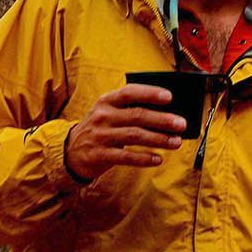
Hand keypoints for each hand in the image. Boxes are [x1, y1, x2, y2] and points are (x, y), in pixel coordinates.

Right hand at [64, 84, 185, 180]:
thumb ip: (131, 110)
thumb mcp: (108, 114)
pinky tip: (158, 159)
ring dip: (158, 139)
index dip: (149, 93)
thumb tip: (167, 114)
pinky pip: (126, 157)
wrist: (70, 151)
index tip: (169, 97)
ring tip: (176, 142)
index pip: (129, 92)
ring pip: (135, 136)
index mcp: (106, 101)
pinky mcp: (99, 155)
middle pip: (137, 115)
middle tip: (182, 124)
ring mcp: (100, 136)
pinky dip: (144, 158)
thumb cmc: (100, 129)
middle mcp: (102, 116)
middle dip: (162, 119)